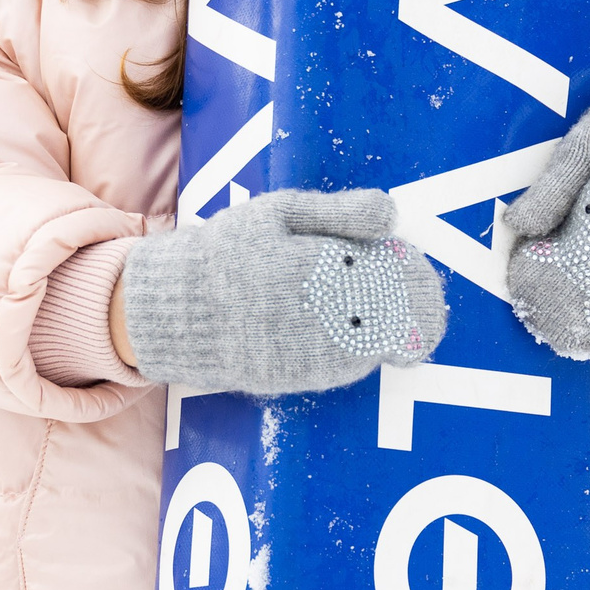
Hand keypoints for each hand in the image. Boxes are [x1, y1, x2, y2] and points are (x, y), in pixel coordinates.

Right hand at [121, 189, 445, 393]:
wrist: (175, 310)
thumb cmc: (227, 252)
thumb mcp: (276, 212)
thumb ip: (338, 211)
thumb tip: (392, 213)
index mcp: (320, 263)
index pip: (394, 273)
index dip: (414, 271)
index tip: (410, 261)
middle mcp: (321, 312)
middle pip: (394, 314)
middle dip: (409, 303)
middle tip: (407, 291)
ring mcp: (312, 351)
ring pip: (377, 344)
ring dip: (386, 328)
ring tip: (369, 307)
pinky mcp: (300, 378)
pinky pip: (349, 368)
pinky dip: (358, 350)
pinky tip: (346, 330)